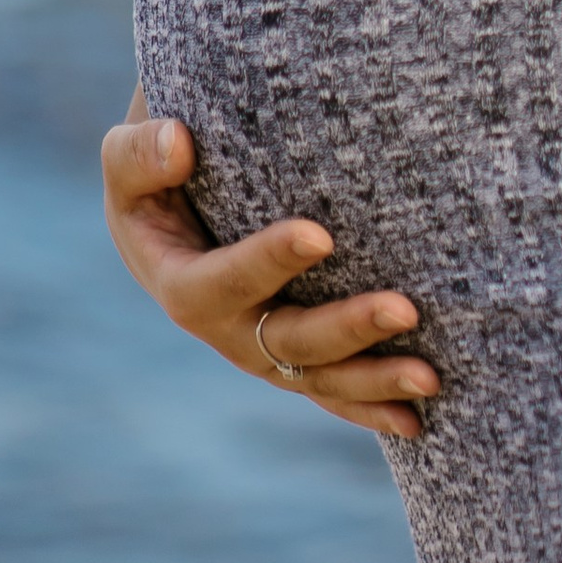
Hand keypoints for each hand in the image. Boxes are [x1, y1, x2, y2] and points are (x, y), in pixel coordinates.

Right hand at [102, 89, 439, 438]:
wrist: (172, 218)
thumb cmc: (155, 179)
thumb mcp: (129, 160)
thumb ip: (141, 152)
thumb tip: (179, 142)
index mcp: (181, 284)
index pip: (223, 282)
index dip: (268, 263)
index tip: (321, 235)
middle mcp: (224, 331)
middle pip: (286, 342)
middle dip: (347, 329)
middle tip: (407, 310)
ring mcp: (260, 352)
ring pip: (319, 378)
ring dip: (374, 379)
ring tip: (432, 376)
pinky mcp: (291, 359)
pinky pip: (331, 390)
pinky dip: (371, 405)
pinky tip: (416, 419)